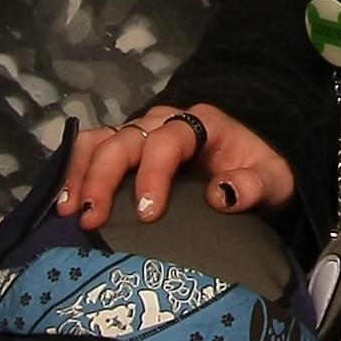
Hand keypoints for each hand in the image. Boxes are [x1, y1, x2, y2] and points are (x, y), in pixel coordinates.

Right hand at [59, 103, 294, 230]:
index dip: (153, 174)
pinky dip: (75, 170)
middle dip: (104, 177)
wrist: (256, 163)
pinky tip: (66, 203)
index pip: (169, 140)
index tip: (146, 214)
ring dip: (81, 173)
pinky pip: (93, 148)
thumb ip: (255, 185)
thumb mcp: (275, 180)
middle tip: (93, 219)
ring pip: (101, 139)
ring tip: (70, 211)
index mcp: (202, 124)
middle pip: (125, 139)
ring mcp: (143, 132)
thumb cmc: (263, 171)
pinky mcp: (128, 147)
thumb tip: (222, 195)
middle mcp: (166, 121)